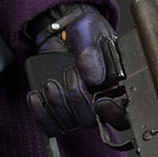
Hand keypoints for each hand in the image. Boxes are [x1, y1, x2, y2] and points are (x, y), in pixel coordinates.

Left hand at [26, 3, 127, 135]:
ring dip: (56, 104)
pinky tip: (35, 95)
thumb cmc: (82, 30)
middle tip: (69, 73)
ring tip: (50, 81)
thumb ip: (91, 51)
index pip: (122, 116)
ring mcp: (78, 111)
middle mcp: (98, 104)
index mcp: (115, 87)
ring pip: (69, 124)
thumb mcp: (88, 30)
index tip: (101, 102)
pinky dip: (40, 113)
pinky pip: (51, 126)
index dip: (113, 115)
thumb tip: (94, 78)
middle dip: (76, 98)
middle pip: (90, 121)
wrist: (60, 31)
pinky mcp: (59, 113)